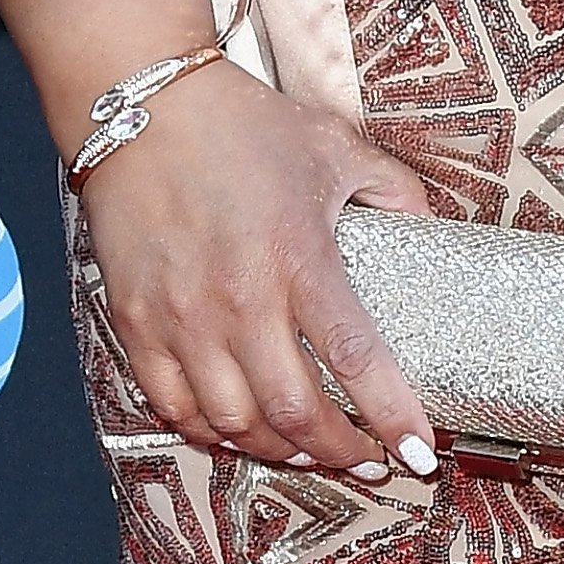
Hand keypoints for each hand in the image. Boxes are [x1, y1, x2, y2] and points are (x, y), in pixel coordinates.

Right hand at [77, 67, 437, 481]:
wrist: (140, 104)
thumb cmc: (241, 125)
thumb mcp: (334, 148)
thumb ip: (392, 190)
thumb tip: (428, 225)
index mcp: (299, 258)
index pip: (355, 359)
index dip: (392, 417)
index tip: (418, 454)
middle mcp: (239, 299)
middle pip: (294, 414)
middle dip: (341, 452)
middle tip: (368, 460)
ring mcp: (182, 316)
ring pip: (234, 424)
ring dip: (279, 451)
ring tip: (309, 450)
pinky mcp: (136, 321)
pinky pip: (173, 407)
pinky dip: (210, 432)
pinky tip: (238, 430)